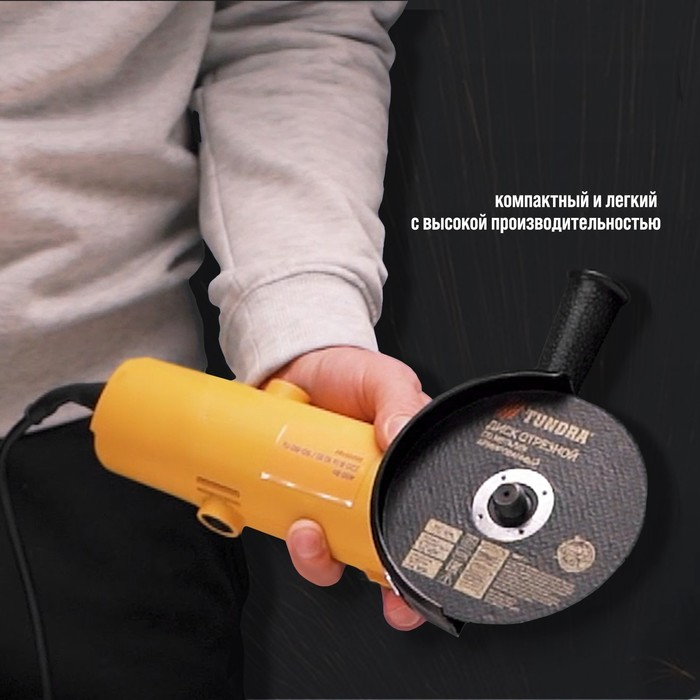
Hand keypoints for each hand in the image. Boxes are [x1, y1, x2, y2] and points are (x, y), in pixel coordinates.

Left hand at [267, 346, 430, 630]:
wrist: (297, 366)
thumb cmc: (349, 373)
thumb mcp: (383, 379)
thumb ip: (398, 400)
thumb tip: (398, 434)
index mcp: (406, 472)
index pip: (427, 527)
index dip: (423, 566)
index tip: (413, 584)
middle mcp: (375, 495)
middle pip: (383, 557)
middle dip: (377, 580)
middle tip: (367, 570)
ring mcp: (335, 502)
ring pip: (336, 555)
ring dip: (321, 557)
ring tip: (309, 530)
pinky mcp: (300, 498)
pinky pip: (298, 536)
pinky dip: (293, 541)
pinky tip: (291, 520)